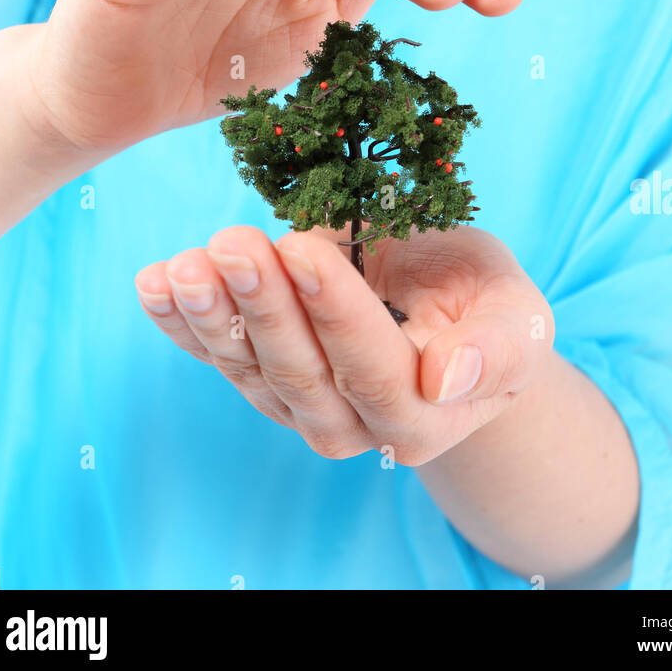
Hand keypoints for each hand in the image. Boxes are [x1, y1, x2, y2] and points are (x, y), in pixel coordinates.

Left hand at [134, 224, 554, 465]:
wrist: (450, 321)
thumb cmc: (486, 306)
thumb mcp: (517, 314)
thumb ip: (497, 348)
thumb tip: (449, 378)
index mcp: (421, 414)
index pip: (370, 366)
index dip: (334, 310)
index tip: (303, 248)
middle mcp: (353, 426)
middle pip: (299, 370)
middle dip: (261, 305)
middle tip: (230, 243)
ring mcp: (300, 408)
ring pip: (250, 367)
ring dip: (211, 314)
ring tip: (183, 265)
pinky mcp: (262, 380)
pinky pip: (218, 355)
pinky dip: (181, 321)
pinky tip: (154, 286)